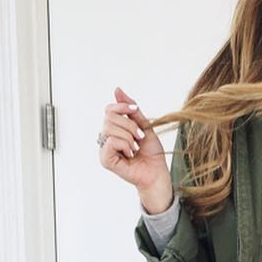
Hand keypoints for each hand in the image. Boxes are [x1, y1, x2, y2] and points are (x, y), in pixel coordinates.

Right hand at [98, 85, 171, 209]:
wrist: (157, 172)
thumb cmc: (151, 152)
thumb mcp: (144, 125)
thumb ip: (131, 109)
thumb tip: (117, 89)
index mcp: (114, 128)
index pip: (109, 109)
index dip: (122, 106)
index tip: (136, 111)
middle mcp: (106, 137)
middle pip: (109, 117)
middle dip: (130, 125)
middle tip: (140, 137)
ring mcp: (104, 148)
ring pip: (109, 129)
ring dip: (129, 137)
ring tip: (136, 148)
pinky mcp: (105, 159)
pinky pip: (110, 142)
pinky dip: (124, 145)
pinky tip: (130, 154)